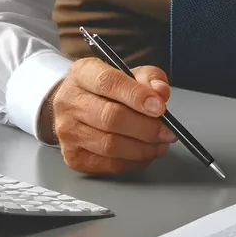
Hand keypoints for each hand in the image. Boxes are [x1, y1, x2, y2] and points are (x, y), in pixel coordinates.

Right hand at [41, 58, 176, 174]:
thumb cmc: (106, 89)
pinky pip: (108, 164)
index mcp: (82, 73)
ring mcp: (67, 132)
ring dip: (143, 148)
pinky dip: (134, 161)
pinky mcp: (73, 157)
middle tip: (168, 131)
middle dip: (146, 127)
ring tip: (161, 143)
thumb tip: (161, 92)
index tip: (160, 107)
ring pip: (110, 145)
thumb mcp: (129, 71)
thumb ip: (149, 78)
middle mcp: (69, 102)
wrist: (75, 106)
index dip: (137, 96)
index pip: (109, 83)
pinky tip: (146, 153)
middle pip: (110, 118)